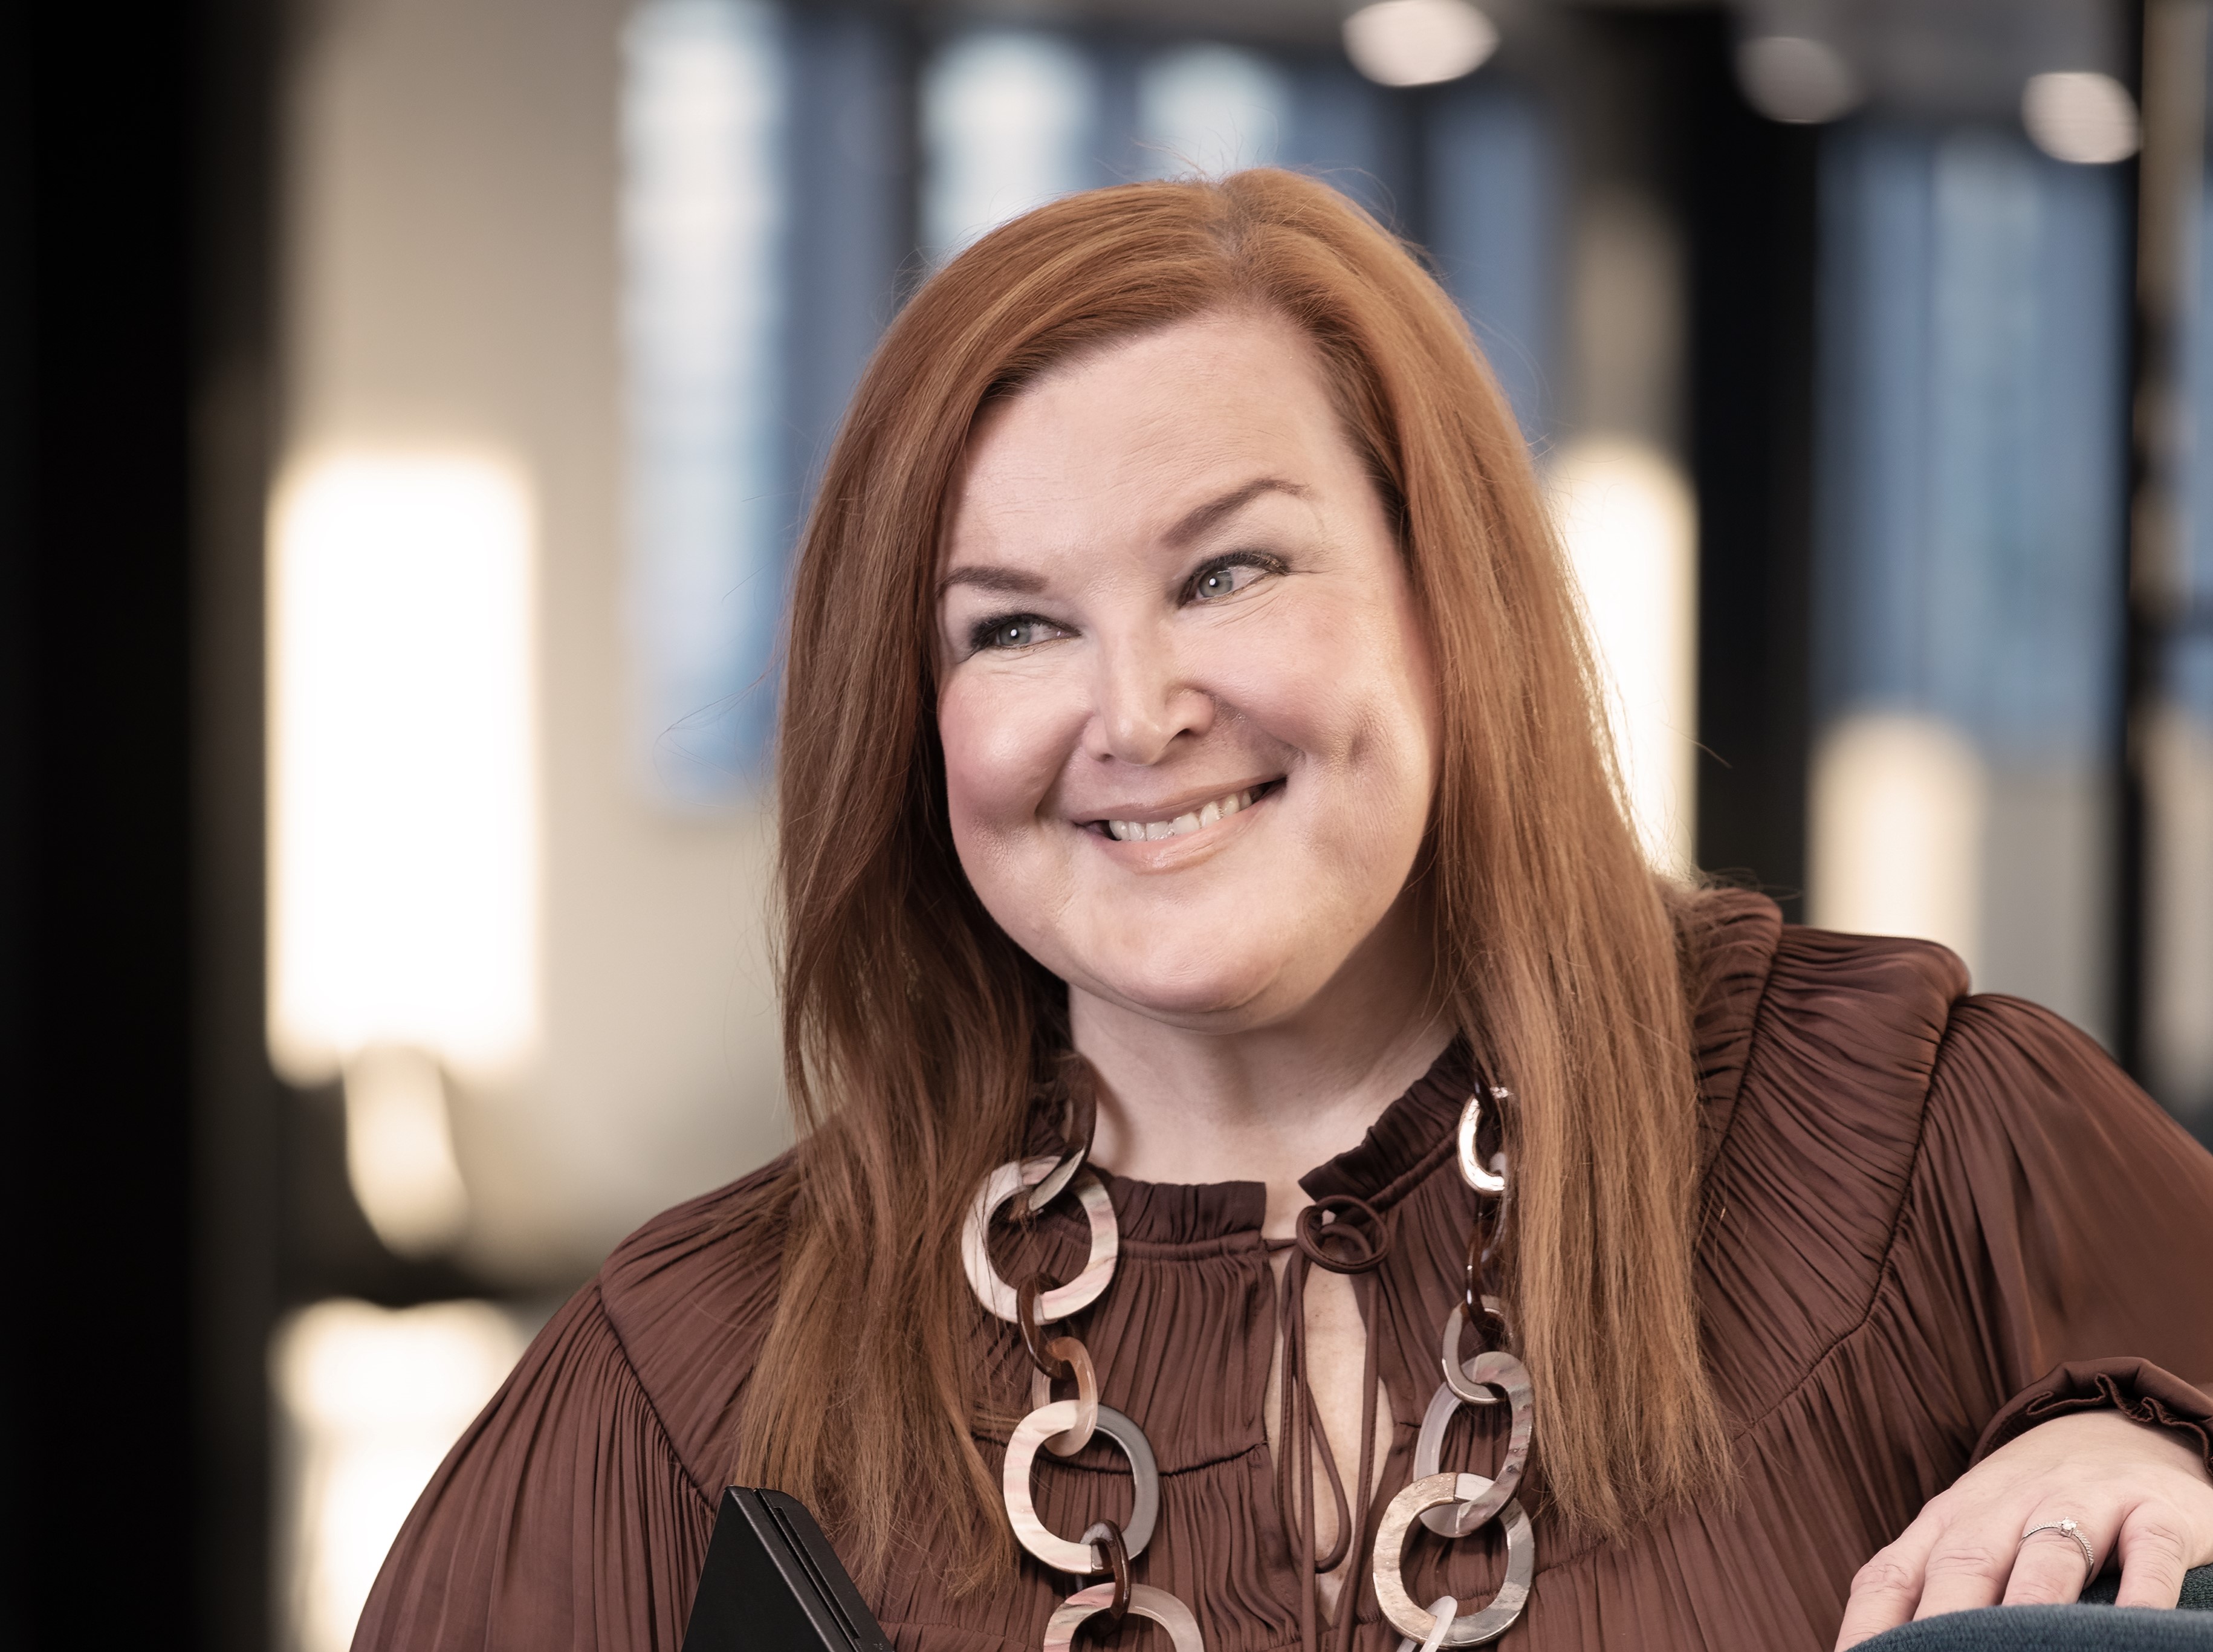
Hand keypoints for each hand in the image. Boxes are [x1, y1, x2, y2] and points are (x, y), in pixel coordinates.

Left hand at [1834, 1410, 2212, 1648]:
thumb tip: (1879, 1649)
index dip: (1870, 1625)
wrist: (2123, 1439)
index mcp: (1947, 1523)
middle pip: (1965, 1562)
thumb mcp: (1973, 1544)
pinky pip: (2147, 1553)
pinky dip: (2141, 1591)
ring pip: (2050, 1553)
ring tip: (2025, 1644)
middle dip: (1947, 1619)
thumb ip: (1926, 1591)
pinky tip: (2132, 1625)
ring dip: (2033, 1600)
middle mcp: (2006, 1508)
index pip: (1891, 1575)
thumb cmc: (2031, 1517)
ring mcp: (2082, 1503)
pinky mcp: (2154, 1514)